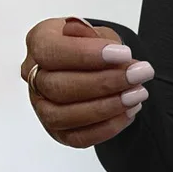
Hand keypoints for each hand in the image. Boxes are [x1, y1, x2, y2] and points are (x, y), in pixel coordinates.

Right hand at [21, 16, 153, 147]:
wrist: (100, 68)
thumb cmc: (94, 48)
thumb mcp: (98, 33)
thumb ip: (96, 37)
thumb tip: (96, 40)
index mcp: (38, 43)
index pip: (51, 52)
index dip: (87, 55)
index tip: (124, 54)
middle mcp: (34, 78)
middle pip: (58, 87)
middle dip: (105, 83)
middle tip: (139, 75)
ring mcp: (43, 108)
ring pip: (65, 116)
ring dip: (107, 107)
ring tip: (138, 95)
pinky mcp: (58, 132)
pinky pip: (78, 138)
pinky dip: (107, 127)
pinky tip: (130, 112)